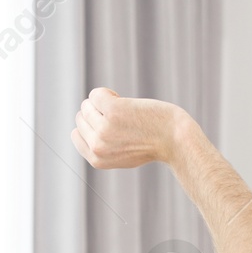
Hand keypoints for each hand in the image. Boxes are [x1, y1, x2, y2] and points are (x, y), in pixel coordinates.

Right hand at [70, 87, 189, 169]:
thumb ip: (102, 147)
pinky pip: (97, 94)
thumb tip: (78, 129)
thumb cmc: (152, 145)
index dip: (91, 125)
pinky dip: (107, 93)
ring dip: (103, 102)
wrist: (175, 140)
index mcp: (97, 159)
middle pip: (81, 117)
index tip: (109, 125)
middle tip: (121, 117)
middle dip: (97, 112)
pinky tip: (121, 98)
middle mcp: (97, 146)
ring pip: (88, 104)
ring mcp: (104, 128)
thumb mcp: (122, 155)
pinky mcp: (113, 111)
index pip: (76, 134)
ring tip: (123, 109)